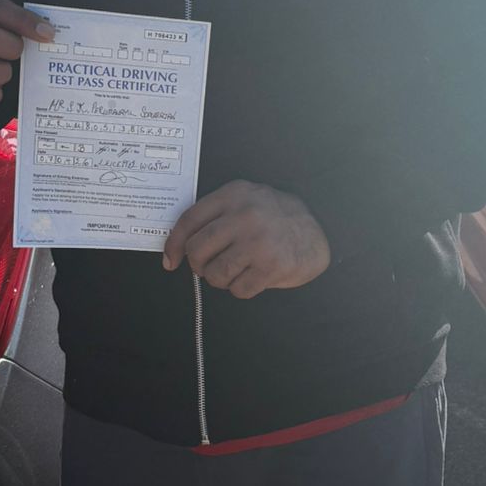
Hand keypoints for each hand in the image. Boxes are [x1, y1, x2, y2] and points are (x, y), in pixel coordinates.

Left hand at [163, 181, 330, 298]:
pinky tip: (253, 276)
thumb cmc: (271, 220)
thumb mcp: (244, 202)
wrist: (314, 234)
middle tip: (209, 267)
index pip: (190, 221)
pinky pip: (238, 289)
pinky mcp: (272, 266)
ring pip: (215, 274)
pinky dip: (241, 288)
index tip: (171, 260)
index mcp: (234, 195)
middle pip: (198, 250)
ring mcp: (259, 241)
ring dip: (220, 279)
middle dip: (199, 266)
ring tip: (236, 270)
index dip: (174, 244)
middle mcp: (245, 215)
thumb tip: (177, 250)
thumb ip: (213, 217)